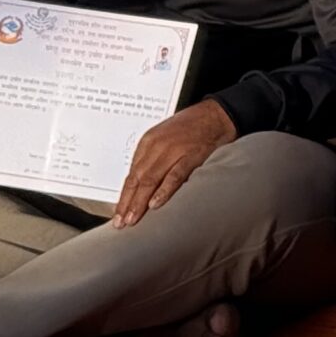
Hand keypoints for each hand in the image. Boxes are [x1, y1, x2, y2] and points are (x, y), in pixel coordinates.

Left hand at [115, 99, 235, 225]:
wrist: (217, 114)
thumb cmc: (192, 126)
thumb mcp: (164, 137)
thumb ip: (151, 159)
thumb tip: (140, 186)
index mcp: (148, 141)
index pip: (131, 174)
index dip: (124, 196)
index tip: (118, 212)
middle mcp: (158, 145)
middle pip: (137, 179)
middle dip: (128, 202)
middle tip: (120, 222)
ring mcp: (174, 150)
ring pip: (151, 179)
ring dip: (140, 202)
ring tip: (133, 219)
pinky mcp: (192, 155)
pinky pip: (174, 176)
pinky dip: (164, 190)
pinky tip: (155, 204)